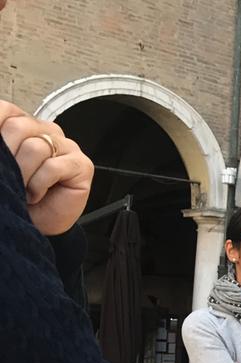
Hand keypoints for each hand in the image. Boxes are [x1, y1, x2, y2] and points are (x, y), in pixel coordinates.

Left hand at [0, 101, 93, 235]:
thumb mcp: (1, 166)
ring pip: (36, 147)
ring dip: (22, 175)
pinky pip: (53, 167)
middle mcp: (46, 131)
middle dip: (7, 156)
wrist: (35, 224)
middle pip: (19, 126)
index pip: (6, 110)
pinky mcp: (81, 165)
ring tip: (23, 189)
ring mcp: (66, 146)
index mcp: (23, 126)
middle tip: (10, 178)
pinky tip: (37, 194)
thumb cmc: (17, 196)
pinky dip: (38, 185)